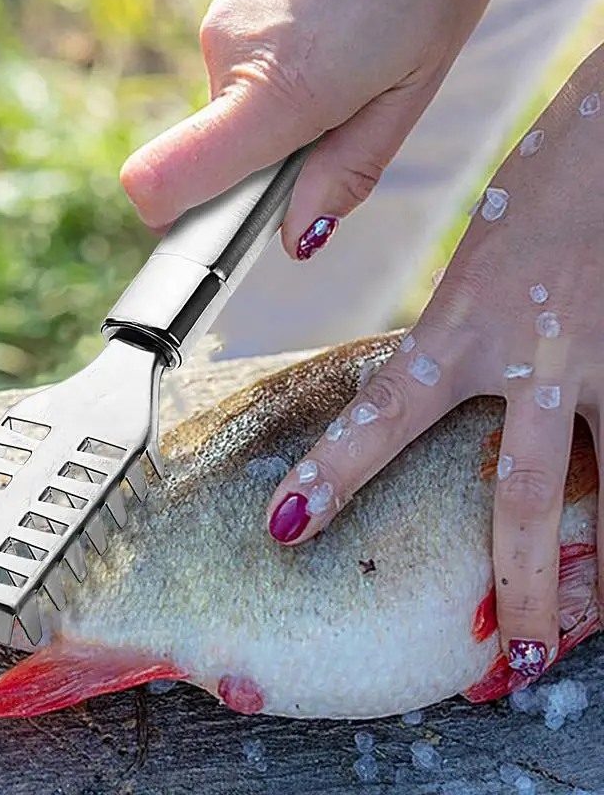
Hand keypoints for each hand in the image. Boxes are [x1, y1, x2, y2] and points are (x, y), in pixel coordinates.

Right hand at [120, 0, 489, 256]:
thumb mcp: (405, 94)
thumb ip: (345, 172)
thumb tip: (296, 238)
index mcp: (275, 94)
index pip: (164, 179)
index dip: (174, 222)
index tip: (210, 236)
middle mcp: (228, 57)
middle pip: (217, 155)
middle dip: (268, 161)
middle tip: (335, 125)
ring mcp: (221, 23)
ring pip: (233, 110)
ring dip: (278, 113)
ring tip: (342, 70)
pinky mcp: (226, 5)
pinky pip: (240, 71)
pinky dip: (275, 76)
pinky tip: (325, 43)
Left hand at [265, 41, 603, 678]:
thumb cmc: (544, 187)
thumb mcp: (473, 268)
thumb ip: (456, 343)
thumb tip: (443, 397)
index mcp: (463, 326)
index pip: (382, 417)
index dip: (331, 478)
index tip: (285, 528)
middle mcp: (535, 357)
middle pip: (523, 500)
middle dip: (519, 591)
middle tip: (501, 669)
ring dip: (601, 575)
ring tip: (581, 639)